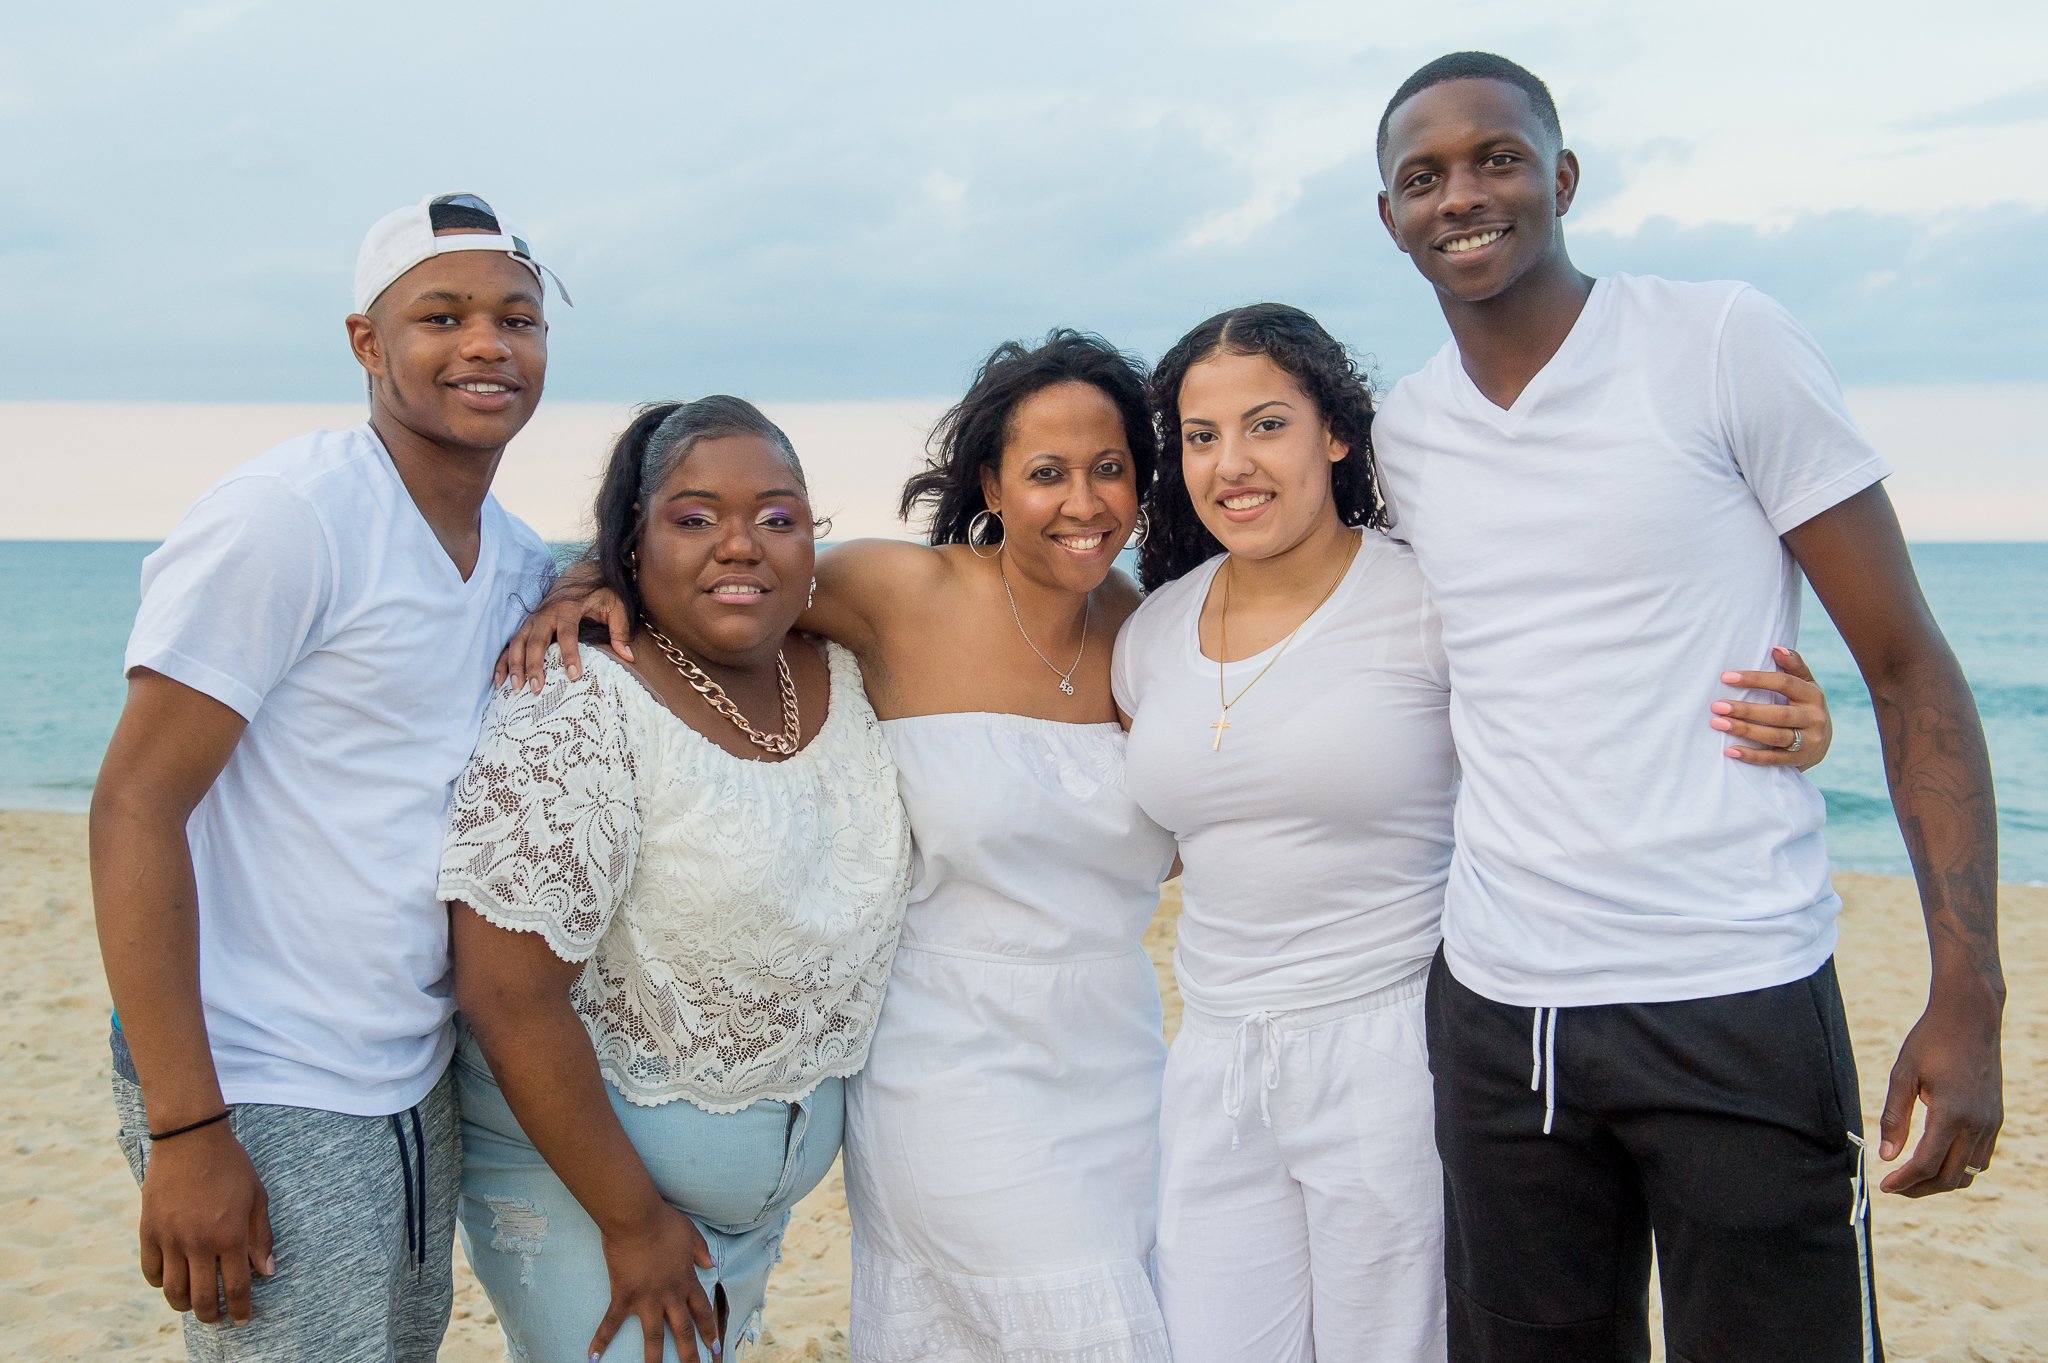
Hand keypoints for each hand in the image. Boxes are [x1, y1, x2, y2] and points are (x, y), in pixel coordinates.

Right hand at [138, 1123, 274, 1324]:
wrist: (191, 1139)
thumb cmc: (231, 1166)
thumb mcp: (257, 1197)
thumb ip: (261, 1237)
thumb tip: (266, 1272)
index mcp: (230, 1236)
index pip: (237, 1287)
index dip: (240, 1309)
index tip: (242, 1320)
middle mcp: (199, 1243)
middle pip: (202, 1297)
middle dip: (211, 1314)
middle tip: (217, 1317)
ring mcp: (170, 1239)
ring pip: (173, 1291)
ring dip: (184, 1305)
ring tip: (193, 1305)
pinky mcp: (149, 1232)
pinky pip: (151, 1271)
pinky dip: (160, 1283)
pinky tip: (171, 1281)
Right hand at [494, 564, 630, 693]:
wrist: (579, 574)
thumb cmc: (599, 592)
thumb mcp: (615, 605)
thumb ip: (620, 630)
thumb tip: (628, 656)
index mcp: (568, 607)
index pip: (568, 633)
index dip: (570, 654)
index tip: (573, 675)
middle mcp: (546, 613)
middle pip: (536, 641)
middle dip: (534, 665)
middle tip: (537, 688)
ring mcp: (533, 619)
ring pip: (518, 643)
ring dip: (514, 665)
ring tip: (514, 687)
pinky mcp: (526, 625)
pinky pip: (510, 644)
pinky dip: (502, 662)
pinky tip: (499, 680)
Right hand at [590, 1202, 721, 1362]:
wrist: (637, 1217)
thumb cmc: (664, 1221)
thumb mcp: (691, 1234)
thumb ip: (701, 1252)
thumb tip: (712, 1266)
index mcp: (686, 1280)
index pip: (702, 1312)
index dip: (710, 1331)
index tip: (716, 1347)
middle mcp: (669, 1295)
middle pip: (683, 1330)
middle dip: (690, 1354)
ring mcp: (646, 1298)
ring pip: (653, 1336)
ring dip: (654, 1359)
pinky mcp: (623, 1295)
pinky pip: (611, 1323)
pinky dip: (601, 1340)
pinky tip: (592, 1357)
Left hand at [1714, 646, 1831, 768]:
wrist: (1821, 741)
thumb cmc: (1803, 704)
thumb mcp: (1804, 684)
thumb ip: (1792, 665)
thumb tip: (1776, 648)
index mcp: (1813, 694)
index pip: (1784, 683)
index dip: (1755, 679)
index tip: (1726, 677)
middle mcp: (1814, 718)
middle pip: (1777, 714)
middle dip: (1746, 710)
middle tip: (1716, 706)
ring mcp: (1809, 741)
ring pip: (1774, 737)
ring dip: (1745, 731)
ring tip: (1718, 724)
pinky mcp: (1800, 760)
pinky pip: (1773, 759)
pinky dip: (1751, 756)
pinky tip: (1730, 751)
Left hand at [1878, 986, 2003, 1195]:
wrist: (1970, 1017)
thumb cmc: (1931, 1041)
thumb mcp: (1903, 1074)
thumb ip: (1895, 1117)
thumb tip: (1886, 1156)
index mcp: (1952, 1114)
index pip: (1926, 1164)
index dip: (1904, 1180)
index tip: (1884, 1186)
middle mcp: (1978, 1124)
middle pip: (1950, 1177)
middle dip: (1921, 1188)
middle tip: (1896, 1187)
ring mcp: (1991, 1123)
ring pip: (1969, 1171)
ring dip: (1941, 1181)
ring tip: (1913, 1176)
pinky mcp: (1996, 1118)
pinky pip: (1981, 1157)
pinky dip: (1959, 1166)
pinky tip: (1937, 1158)